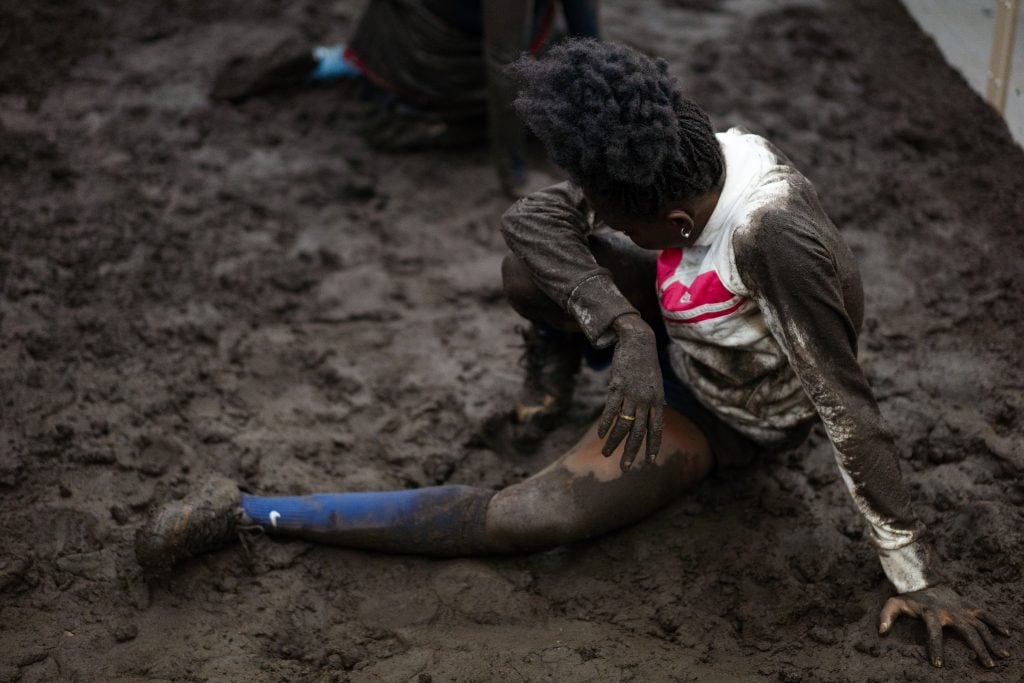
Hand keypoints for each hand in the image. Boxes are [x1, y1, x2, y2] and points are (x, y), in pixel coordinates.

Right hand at [597, 313, 663, 470]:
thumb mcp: (654, 384)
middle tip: (626, 469)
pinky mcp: (618, 387)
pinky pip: (611, 411)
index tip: (648, 463)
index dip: (652, 446)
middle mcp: (646, 401)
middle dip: (632, 453)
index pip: (656, 429)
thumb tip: (651, 416)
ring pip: (624, 425)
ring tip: (606, 454)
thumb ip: (652, 401)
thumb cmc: (645, 363)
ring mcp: (632, 395)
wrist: (638, 340)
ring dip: (614, 442)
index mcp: (657, 401)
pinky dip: (605, 424)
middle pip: (639, 433)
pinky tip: (600, 434)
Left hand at [878, 584, 1009, 667]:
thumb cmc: (909, 597)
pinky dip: (995, 622)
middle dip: (978, 649)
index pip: (933, 633)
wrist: (923, 579)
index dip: (935, 648)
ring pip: (979, 625)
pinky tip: (1006, 634)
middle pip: (967, 631)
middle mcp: (949, 612)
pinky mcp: (968, 605)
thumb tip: (881, 631)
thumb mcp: (894, 604)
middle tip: (987, 665)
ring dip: (991, 641)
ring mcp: (960, 608)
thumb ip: (886, 616)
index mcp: (930, 614)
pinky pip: (984, 613)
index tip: (938, 664)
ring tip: (1001, 656)